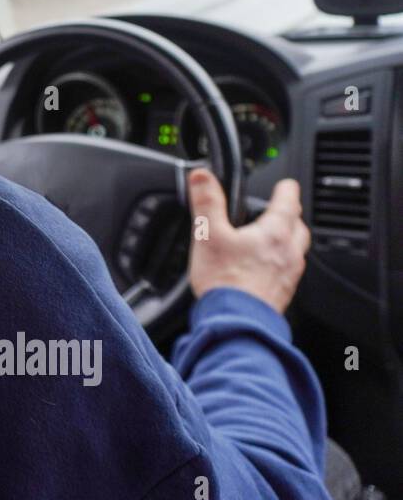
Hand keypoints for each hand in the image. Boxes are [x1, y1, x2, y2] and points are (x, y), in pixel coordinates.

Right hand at [186, 168, 309, 313]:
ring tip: (268, 241)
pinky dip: (279, 264)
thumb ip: (207, 202)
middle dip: (289, 215)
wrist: (236, 323)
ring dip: (286, 240)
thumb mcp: (209, 235)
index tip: (285, 184)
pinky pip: (288, 271)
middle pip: (298, 225)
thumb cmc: (225, 281)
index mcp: (274, 232)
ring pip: (295, 249)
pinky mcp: (283, 293)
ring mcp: (289, 274)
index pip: (289, 200)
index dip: (286, 188)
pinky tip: (262, 270)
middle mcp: (289, 252)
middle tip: (277, 212)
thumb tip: (202, 176)